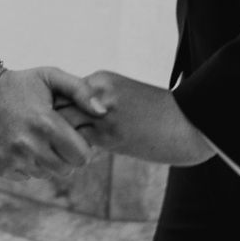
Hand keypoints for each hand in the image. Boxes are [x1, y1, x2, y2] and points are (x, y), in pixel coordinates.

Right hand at [0, 64, 105, 181]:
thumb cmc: (20, 83)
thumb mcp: (50, 77)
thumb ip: (81, 91)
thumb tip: (104, 112)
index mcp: (46, 124)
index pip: (82, 157)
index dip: (81, 147)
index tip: (72, 135)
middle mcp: (29, 145)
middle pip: (66, 170)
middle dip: (65, 155)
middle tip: (54, 137)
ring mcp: (13, 158)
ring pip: (46, 174)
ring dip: (45, 160)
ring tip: (34, 138)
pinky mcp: (0, 167)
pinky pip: (26, 176)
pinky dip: (26, 164)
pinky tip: (19, 144)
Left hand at [65, 70, 217, 166]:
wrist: (190, 123)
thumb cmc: (160, 114)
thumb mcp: (125, 97)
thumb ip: (101, 102)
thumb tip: (81, 119)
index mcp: (102, 79)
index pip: (63, 93)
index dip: (56, 112)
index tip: (55, 127)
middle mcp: (98, 91)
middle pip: (57, 106)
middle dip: (51, 126)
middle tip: (49, 143)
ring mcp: (102, 112)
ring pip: (63, 125)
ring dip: (59, 141)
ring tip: (59, 155)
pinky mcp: (110, 135)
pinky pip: (78, 144)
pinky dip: (73, 152)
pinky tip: (76, 161)